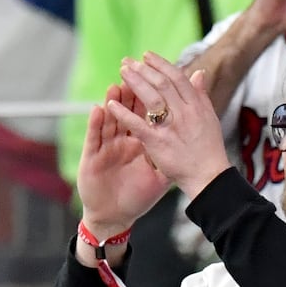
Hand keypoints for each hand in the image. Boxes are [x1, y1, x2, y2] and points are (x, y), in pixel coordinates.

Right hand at [75, 83, 169, 236]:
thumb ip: (173, 154)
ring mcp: (106, 147)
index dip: (151, 99)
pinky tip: (97, 109)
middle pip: (125, 111)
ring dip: (111, 101)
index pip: (146, 115)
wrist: (115, 214)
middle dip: (129, 92)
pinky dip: (95, 123)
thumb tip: (193, 139)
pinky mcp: (91, 158)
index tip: (159, 81)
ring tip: (115, 85)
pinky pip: (93, 138)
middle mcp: (121, 140)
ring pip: (109, 119)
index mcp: (140, 141)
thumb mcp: (160, 174)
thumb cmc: (137, 194)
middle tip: (133, 72)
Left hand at [111, 52, 231, 196]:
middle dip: (143, 70)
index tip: (147, 56)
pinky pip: (138, 125)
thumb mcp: (210, 117)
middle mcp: (185, 113)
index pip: (177, 78)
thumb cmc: (209, 148)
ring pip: (151, 98)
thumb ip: (201, 94)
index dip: (161, 64)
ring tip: (122, 72)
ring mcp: (172, 127)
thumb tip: (198, 72)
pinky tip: (111, 105)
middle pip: (162, 84)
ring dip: (135, 83)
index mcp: (197, 106)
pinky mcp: (158, 143)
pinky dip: (124, 114)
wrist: (209, 176)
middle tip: (128, 61)